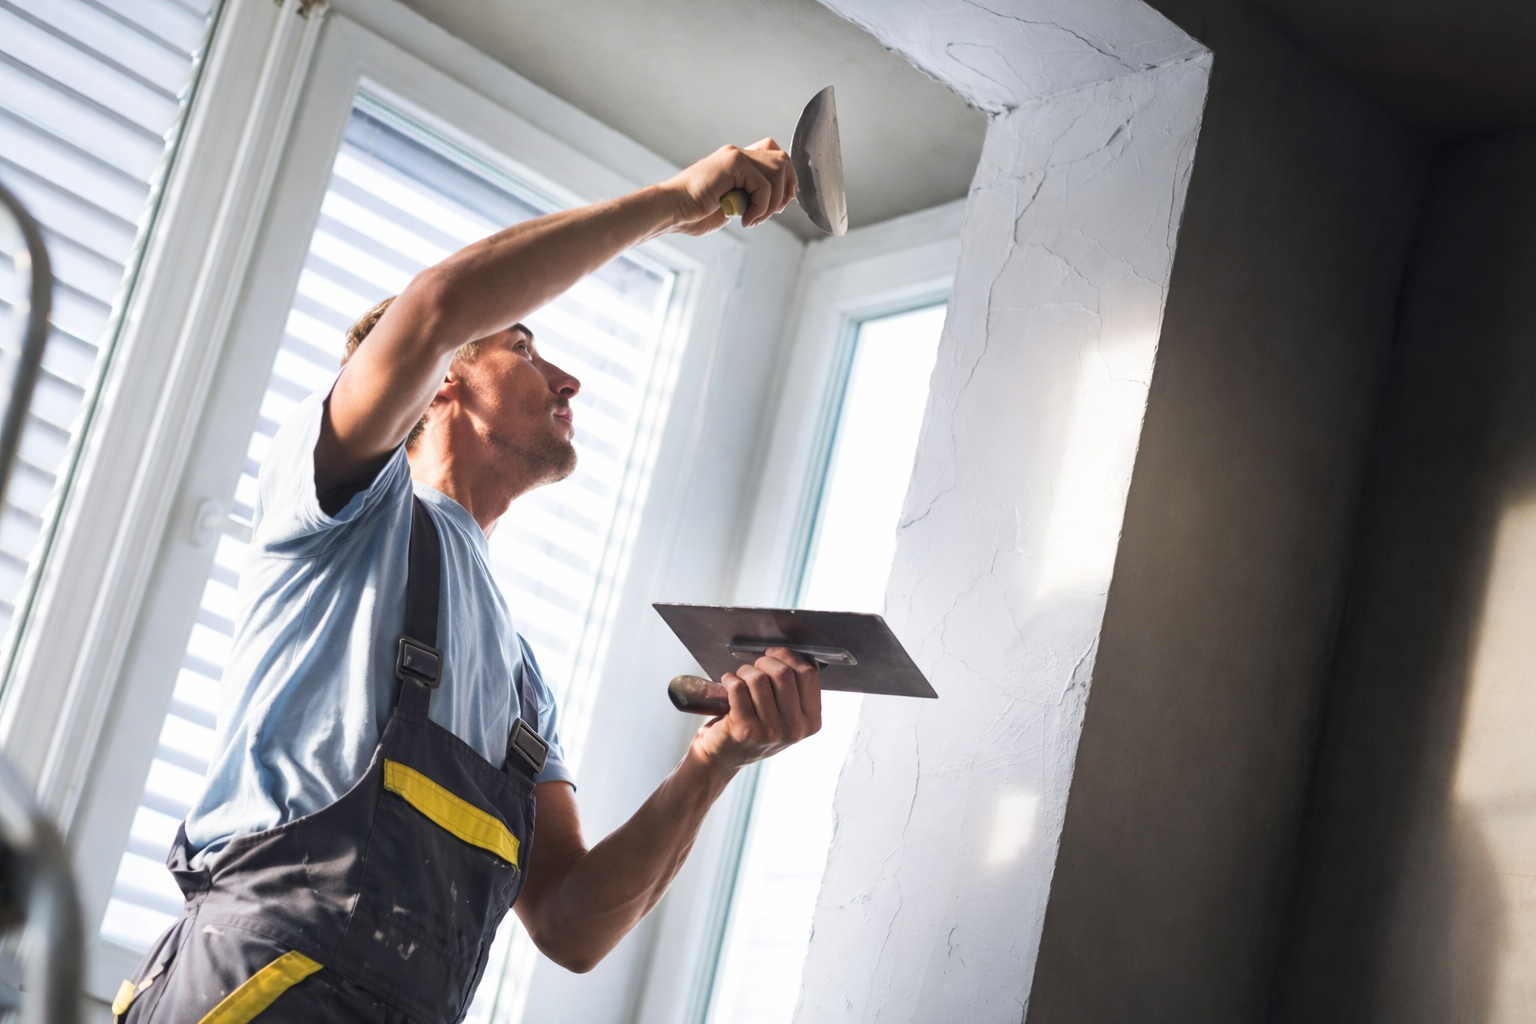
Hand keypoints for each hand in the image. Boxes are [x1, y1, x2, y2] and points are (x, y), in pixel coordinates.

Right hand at [660, 139, 798, 234]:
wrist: (671, 209)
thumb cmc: (693, 212)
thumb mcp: (730, 204)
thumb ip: (750, 197)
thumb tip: (777, 203)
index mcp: (737, 162)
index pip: (774, 155)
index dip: (786, 178)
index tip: (779, 204)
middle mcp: (738, 154)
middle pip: (782, 159)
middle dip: (786, 190)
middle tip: (770, 213)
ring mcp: (735, 156)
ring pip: (778, 172)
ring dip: (772, 203)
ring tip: (753, 219)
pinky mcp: (733, 163)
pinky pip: (764, 185)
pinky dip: (760, 208)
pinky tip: (744, 220)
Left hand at [690, 647, 821, 771]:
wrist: (724, 756)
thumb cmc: (755, 728)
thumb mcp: (786, 714)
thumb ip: (795, 688)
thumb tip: (790, 653)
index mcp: (811, 722)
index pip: (809, 675)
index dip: (789, 656)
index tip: (774, 654)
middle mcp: (794, 729)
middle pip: (784, 673)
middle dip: (764, 661)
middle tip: (754, 667)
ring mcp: (770, 732)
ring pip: (759, 679)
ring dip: (745, 671)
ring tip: (739, 678)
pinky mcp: (744, 730)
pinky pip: (738, 688)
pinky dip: (730, 680)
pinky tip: (727, 684)